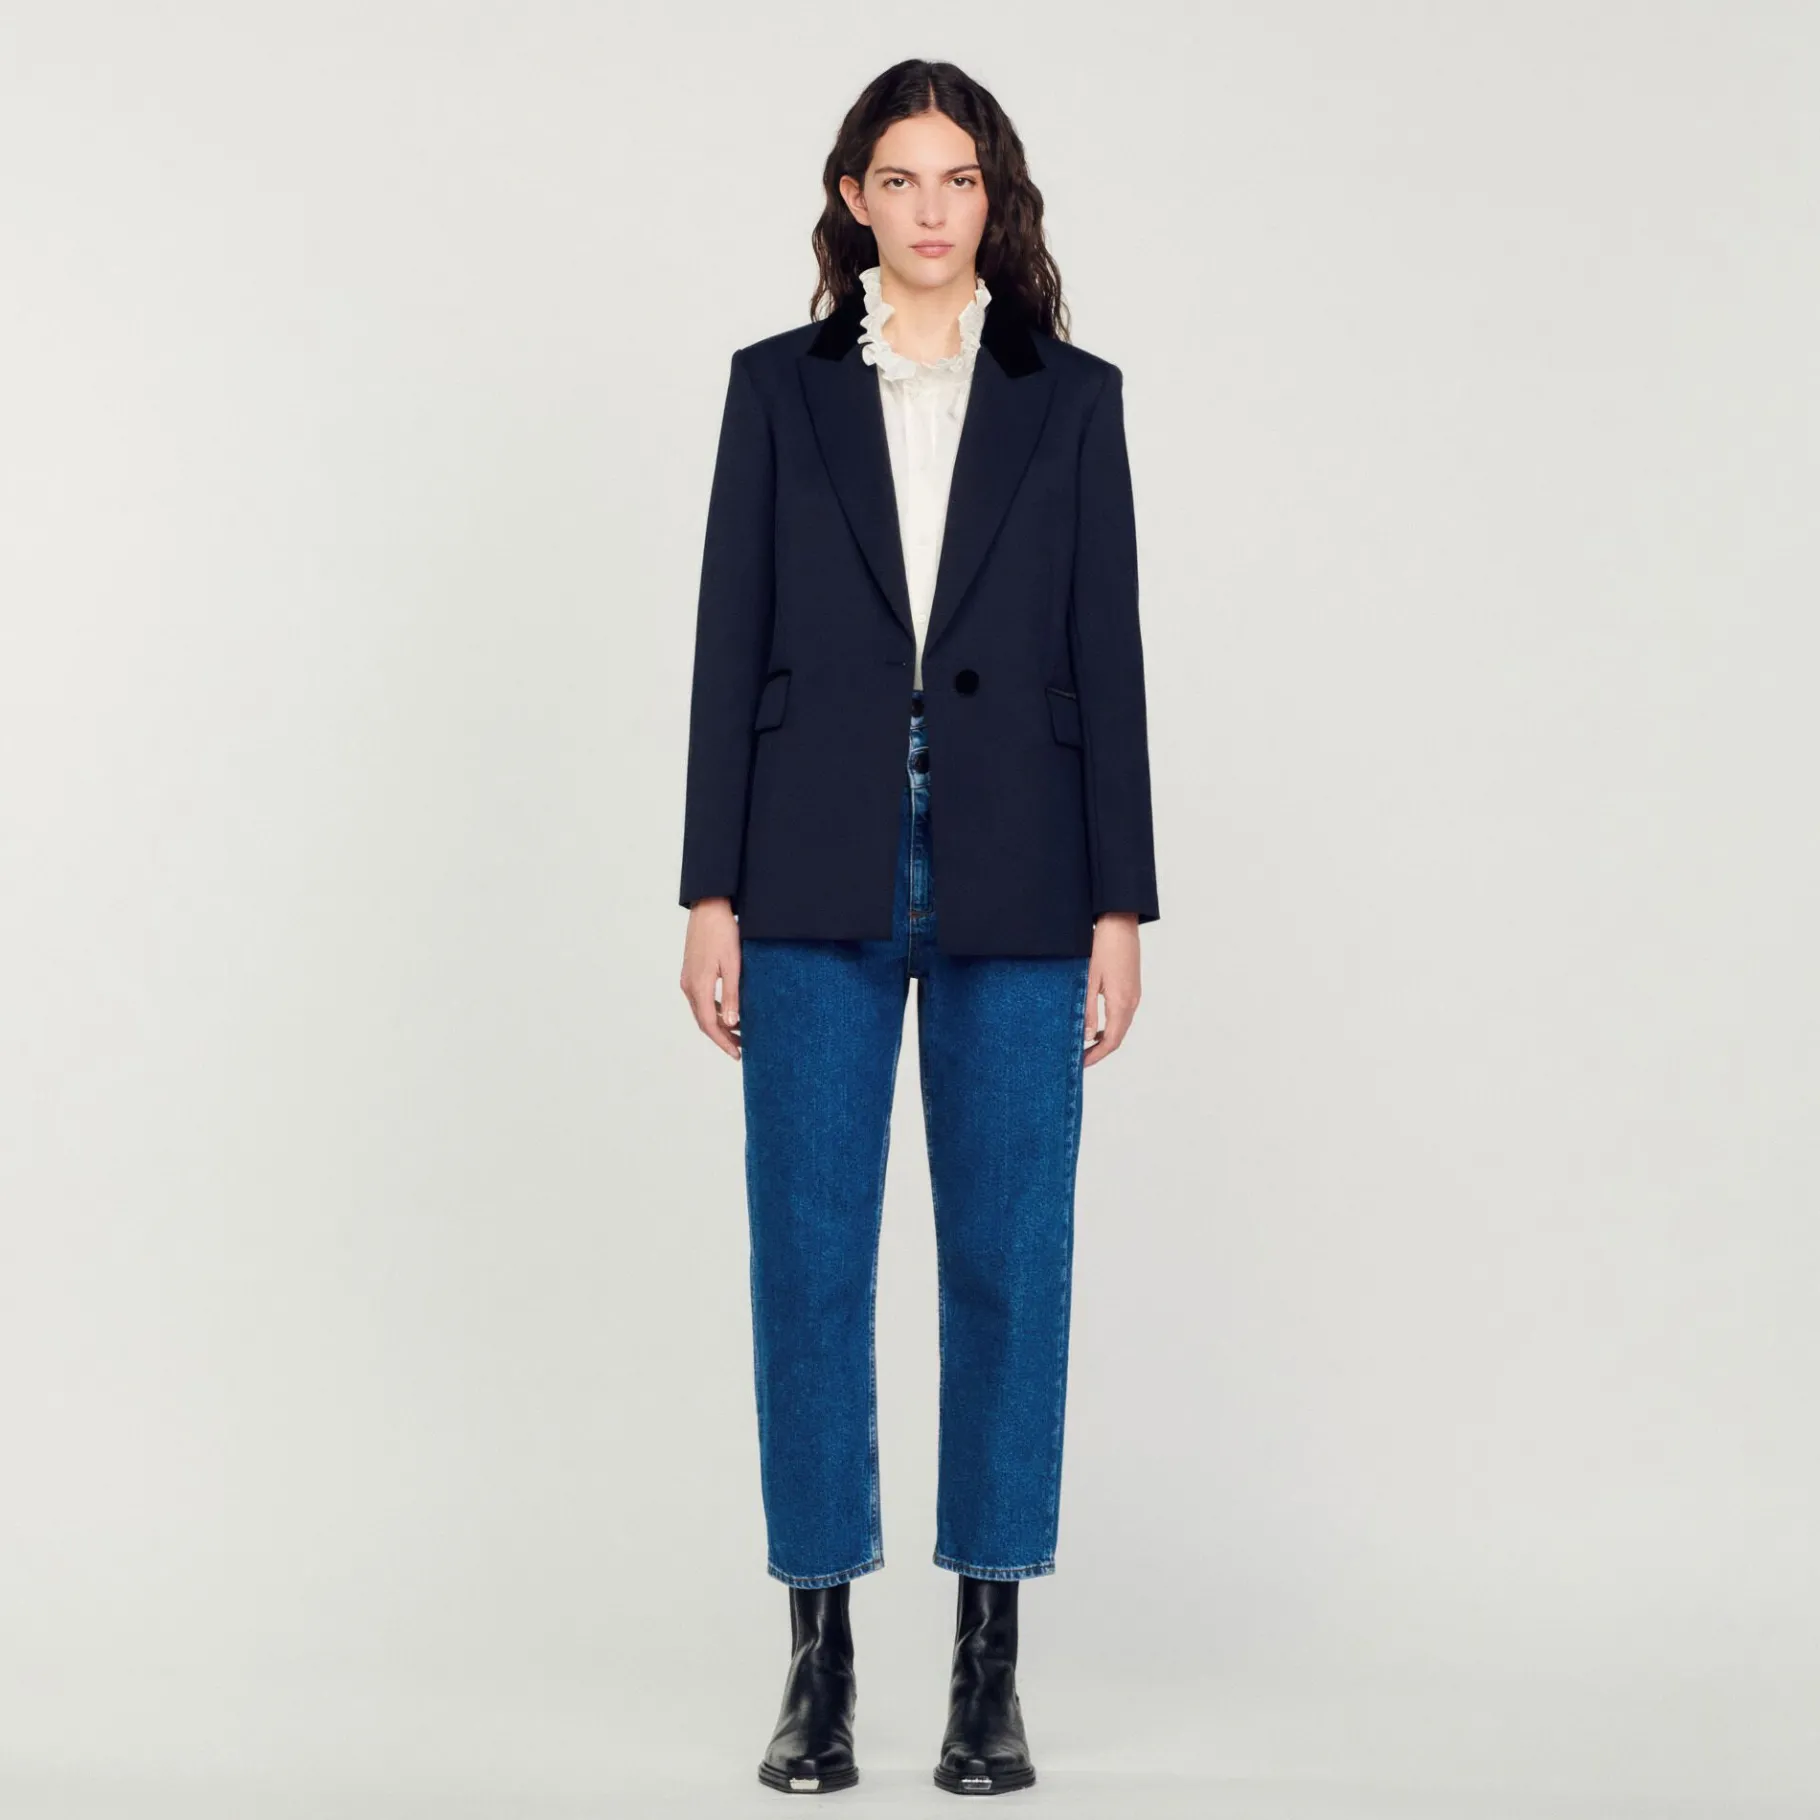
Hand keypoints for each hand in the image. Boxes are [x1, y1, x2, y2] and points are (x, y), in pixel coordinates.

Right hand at [681, 898, 742, 1058]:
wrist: (708, 908)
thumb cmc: (723, 933)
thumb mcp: (733, 965)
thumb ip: (733, 996)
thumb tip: (732, 1024)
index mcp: (699, 987)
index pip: (710, 1025)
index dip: (723, 1042)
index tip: (738, 1055)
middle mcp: (689, 986)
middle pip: (704, 1021)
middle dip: (721, 1038)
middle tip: (741, 1049)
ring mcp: (688, 979)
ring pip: (702, 1011)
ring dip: (718, 1024)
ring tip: (738, 1033)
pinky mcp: (691, 972)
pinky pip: (701, 999)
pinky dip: (714, 1010)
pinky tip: (728, 1011)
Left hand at [1083, 912, 1140, 1064]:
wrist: (1120, 922)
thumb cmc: (1102, 947)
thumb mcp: (1089, 980)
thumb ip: (1087, 1010)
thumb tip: (1087, 1037)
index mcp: (1121, 1002)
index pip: (1111, 1041)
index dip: (1096, 1056)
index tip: (1081, 1064)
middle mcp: (1132, 1001)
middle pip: (1118, 1036)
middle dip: (1100, 1051)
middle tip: (1080, 1058)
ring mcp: (1134, 994)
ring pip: (1121, 1026)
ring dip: (1105, 1038)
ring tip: (1085, 1044)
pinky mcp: (1132, 987)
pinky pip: (1123, 1014)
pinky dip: (1111, 1025)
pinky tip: (1097, 1024)